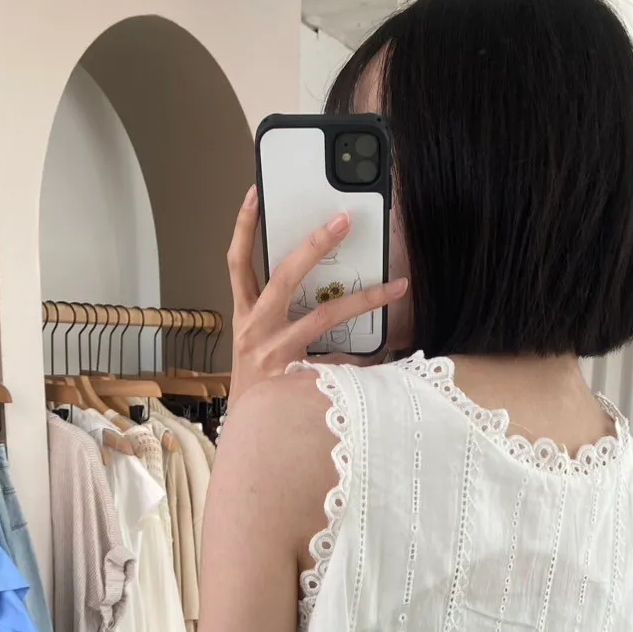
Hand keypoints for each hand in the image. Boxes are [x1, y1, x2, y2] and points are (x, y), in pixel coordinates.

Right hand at [227, 185, 407, 402]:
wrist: (250, 437)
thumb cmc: (258, 387)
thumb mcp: (254, 344)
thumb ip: (276, 314)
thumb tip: (317, 284)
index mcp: (244, 316)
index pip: (237, 263)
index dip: (244, 228)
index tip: (255, 194)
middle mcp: (256, 330)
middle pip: (284, 277)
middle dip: (314, 245)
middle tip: (344, 219)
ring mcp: (277, 354)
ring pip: (323, 317)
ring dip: (363, 299)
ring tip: (394, 286)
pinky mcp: (299, 379)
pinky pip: (340, 362)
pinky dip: (366, 359)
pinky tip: (392, 352)